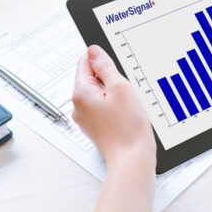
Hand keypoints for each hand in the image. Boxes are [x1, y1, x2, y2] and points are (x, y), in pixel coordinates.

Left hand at [72, 45, 155, 173]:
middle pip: (92, 78)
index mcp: (80, 92)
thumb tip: (94, 51)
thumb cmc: (128, 128)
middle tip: (125, 92)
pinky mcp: (96, 127)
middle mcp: (79, 105)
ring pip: (100, 93)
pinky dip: (116, 107)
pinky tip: (126, 115)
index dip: (103, 62)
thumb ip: (105, 67)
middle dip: (111, 80)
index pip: (85, 62)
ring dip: (115, 94)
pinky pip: (104, 107)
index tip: (116, 71)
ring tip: (127, 106)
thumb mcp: (120, 88)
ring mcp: (86, 118)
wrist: (132, 159)